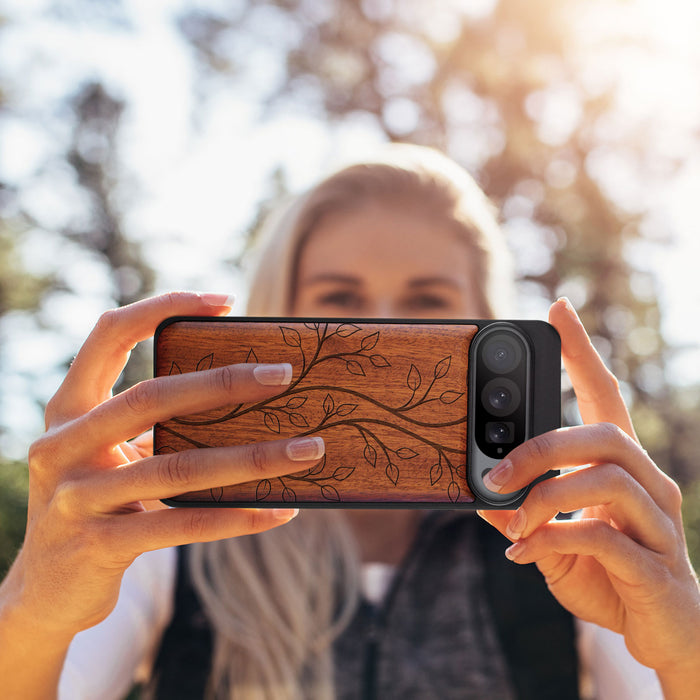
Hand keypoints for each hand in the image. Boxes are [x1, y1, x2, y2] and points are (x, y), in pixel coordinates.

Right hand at [3, 292, 324, 640]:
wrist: (46, 591)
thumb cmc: (98, 503)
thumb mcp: (112, 455)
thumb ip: (155, 426)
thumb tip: (248, 398)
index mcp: (68, 410)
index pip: (109, 334)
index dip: (162, 307)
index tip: (224, 301)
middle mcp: (62, 446)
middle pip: (151, 397)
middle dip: (223, 383)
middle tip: (284, 375)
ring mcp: (76, 498)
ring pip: (178, 467)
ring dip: (253, 458)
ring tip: (308, 450)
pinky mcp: (99, 546)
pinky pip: (183, 525)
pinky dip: (237, 517)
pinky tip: (280, 511)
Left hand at [478, 298, 699, 691]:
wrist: (664, 635)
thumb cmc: (609, 577)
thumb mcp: (554, 540)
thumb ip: (523, 515)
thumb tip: (480, 496)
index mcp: (622, 468)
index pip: (605, 396)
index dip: (582, 352)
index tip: (558, 309)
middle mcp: (650, 484)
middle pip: (604, 434)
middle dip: (541, 447)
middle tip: (495, 472)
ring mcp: (659, 524)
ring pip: (607, 479)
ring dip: (545, 497)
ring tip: (512, 522)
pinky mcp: (657, 567)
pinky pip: (604, 538)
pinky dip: (554, 540)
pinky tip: (524, 554)